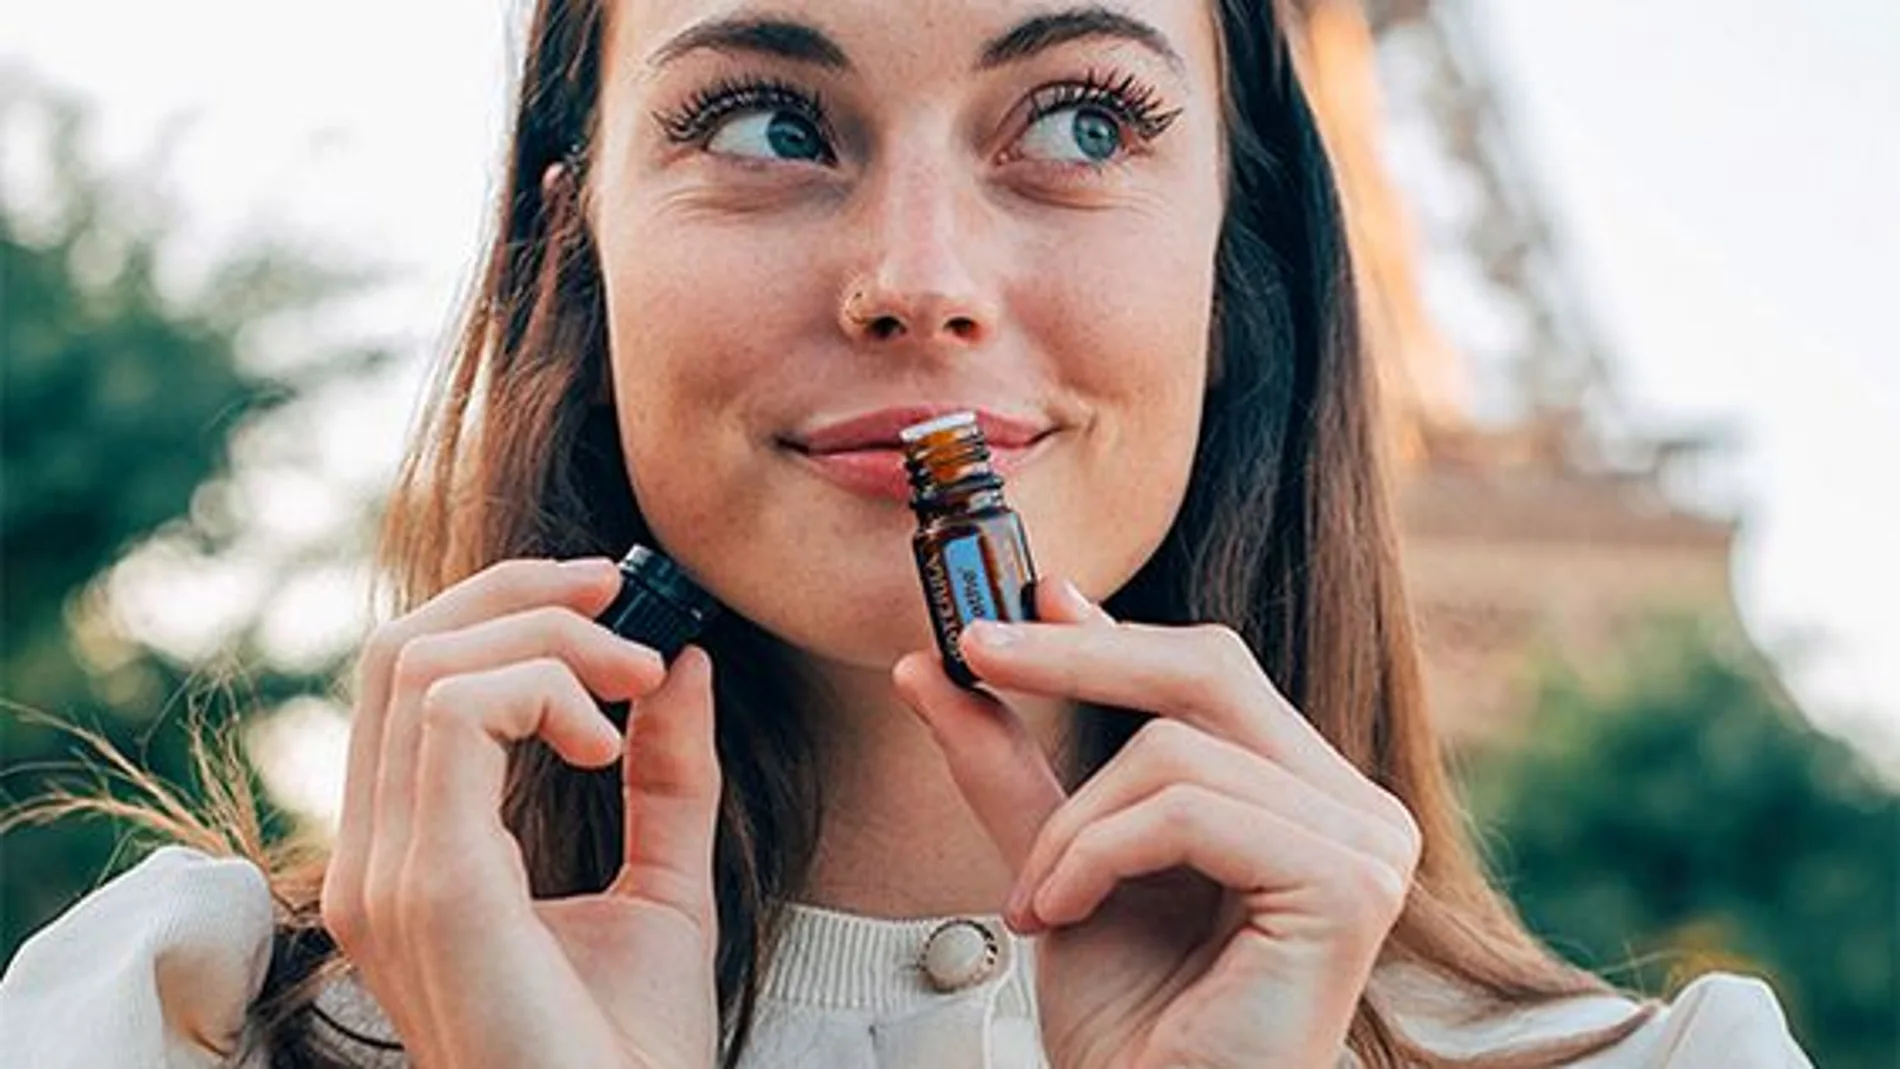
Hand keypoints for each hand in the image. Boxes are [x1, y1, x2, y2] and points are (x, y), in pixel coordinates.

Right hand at [320, 558, 723, 1068]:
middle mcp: (375, 858)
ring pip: (424, 663)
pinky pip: (454, 716)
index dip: (504, 607)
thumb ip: (664, 777)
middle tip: (625, 593)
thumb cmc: (630, 1047)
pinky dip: (541, 690)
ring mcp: (389, 873)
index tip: (613, 595)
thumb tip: (684, 666)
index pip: (411, 679)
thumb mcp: (661, 885)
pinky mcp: (431, 886)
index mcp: (410, 854)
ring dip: (547, 638)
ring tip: (637, 678)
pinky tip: (604, 741)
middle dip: (521, 593)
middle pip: (402, 648)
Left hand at [893, 578, 1420, 1068]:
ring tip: (1039, 901)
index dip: (1114, 633)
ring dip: (1073, 825)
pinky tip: (1067, 913)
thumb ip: (1012, 769)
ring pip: (1177, 748)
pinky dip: (1098, 854)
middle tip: (972, 655)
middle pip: (1207, 671)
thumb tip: (928, 666)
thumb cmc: (1130, 1026)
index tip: (1026, 601)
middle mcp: (1354, 808)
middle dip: (1076, 661)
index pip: (1208, 674)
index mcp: (1305, 796)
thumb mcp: (1059, 864)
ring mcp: (1365, 843)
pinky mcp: (1347, 886)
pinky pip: (1186, 811)